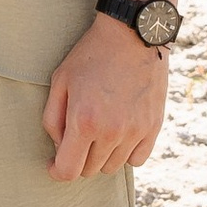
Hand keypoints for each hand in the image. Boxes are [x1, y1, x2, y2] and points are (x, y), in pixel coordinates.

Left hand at [42, 13, 168, 182]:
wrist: (132, 34)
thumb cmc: (91, 55)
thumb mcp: (60, 81)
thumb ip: (52, 120)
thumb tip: (59, 147)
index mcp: (84, 122)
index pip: (69, 171)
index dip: (57, 172)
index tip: (54, 165)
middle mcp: (112, 132)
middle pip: (90, 170)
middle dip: (78, 159)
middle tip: (76, 137)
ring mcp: (136, 131)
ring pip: (113, 166)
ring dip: (101, 156)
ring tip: (98, 131)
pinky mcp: (154, 127)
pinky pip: (138, 159)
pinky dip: (126, 153)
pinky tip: (119, 135)